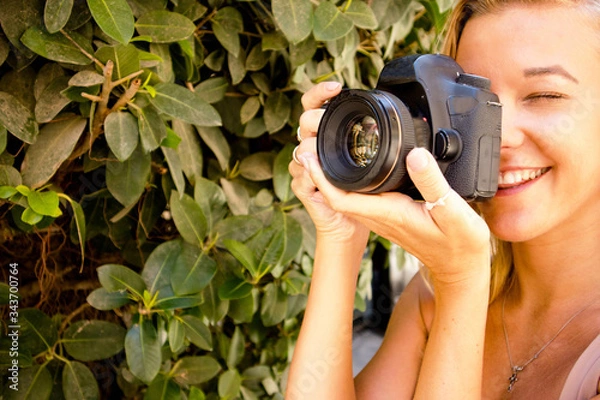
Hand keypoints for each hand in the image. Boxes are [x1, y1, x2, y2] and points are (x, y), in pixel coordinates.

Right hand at [289, 82, 369, 245]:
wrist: (351, 223)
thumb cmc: (363, 190)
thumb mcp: (374, 159)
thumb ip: (374, 138)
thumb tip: (391, 115)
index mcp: (327, 134)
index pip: (314, 105)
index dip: (320, 93)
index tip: (337, 87)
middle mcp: (312, 146)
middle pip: (304, 122)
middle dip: (315, 120)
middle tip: (328, 122)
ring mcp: (303, 166)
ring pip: (301, 148)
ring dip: (313, 149)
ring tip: (326, 153)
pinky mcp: (302, 186)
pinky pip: (301, 175)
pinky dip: (311, 175)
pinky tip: (319, 177)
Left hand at [297, 120, 490, 286]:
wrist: (461, 267)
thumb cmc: (459, 245)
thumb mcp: (453, 212)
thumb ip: (432, 182)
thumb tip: (414, 155)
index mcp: (389, 213)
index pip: (341, 198)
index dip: (322, 177)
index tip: (311, 155)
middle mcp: (380, 217)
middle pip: (338, 195)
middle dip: (321, 172)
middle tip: (312, 144)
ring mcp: (383, 218)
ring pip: (348, 197)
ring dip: (333, 177)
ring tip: (326, 151)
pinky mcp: (390, 217)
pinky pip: (361, 199)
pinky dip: (351, 182)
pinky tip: (356, 167)